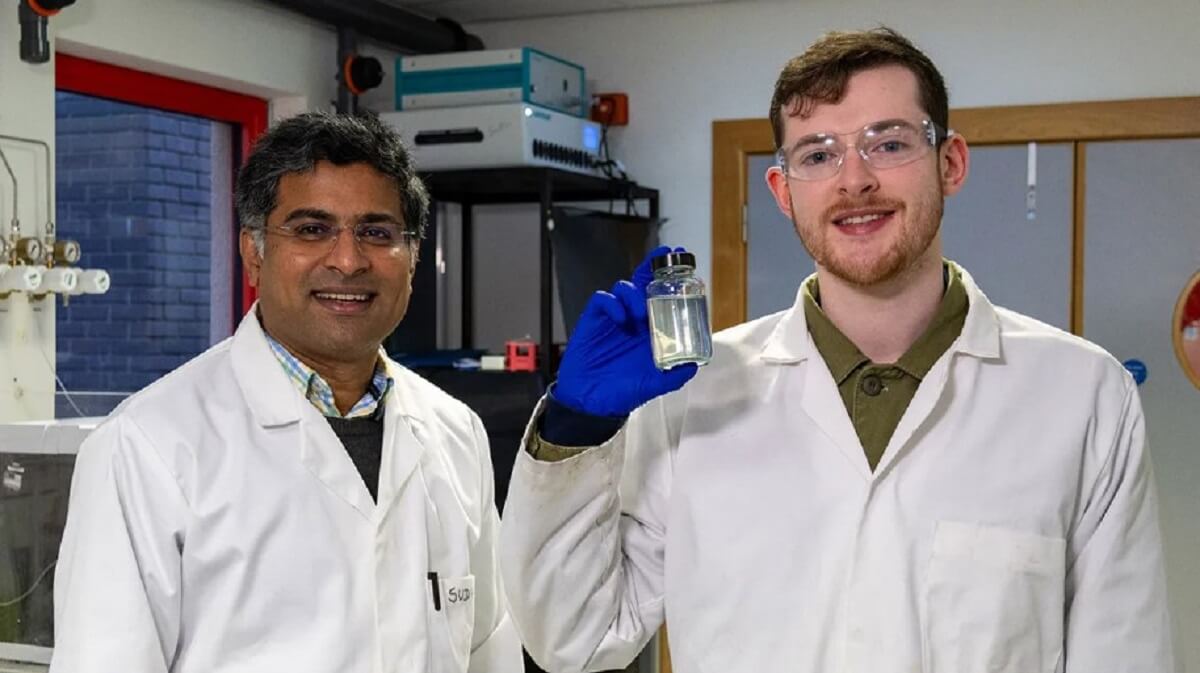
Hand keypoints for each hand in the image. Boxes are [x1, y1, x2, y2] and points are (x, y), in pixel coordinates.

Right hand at [553, 246, 698, 416]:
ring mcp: (613, 318)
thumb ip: (674, 376)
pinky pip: (602, 300)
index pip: (661, 298)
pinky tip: (619, 317)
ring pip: (623, 288)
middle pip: (642, 284)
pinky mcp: (593, 320)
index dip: (670, 281)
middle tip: (664, 255)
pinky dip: (612, 303)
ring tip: (639, 312)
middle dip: (652, 267)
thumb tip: (694, 365)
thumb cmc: (621, 392)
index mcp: (649, 331)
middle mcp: (633, 319)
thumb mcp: (653, 385)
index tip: (684, 264)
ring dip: (633, 294)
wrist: (590, 402)